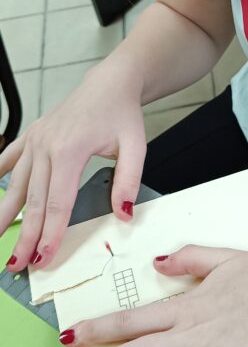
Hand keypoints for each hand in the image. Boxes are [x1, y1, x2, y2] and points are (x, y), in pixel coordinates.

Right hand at [0, 61, 145, 270]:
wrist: (110, 83)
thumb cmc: (122, 114)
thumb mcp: (136, 146)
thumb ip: (129, 181)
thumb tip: (124, 214)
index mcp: (70, 150)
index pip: (57, 203)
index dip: (50, 233)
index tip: (43, 257)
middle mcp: (46, 146)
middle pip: (33, 200)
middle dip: (25, 235)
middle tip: (18, 263)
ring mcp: (35, 140)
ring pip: (16, 184)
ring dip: (5, 214)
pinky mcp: (31, 135)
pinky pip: (9, 159)